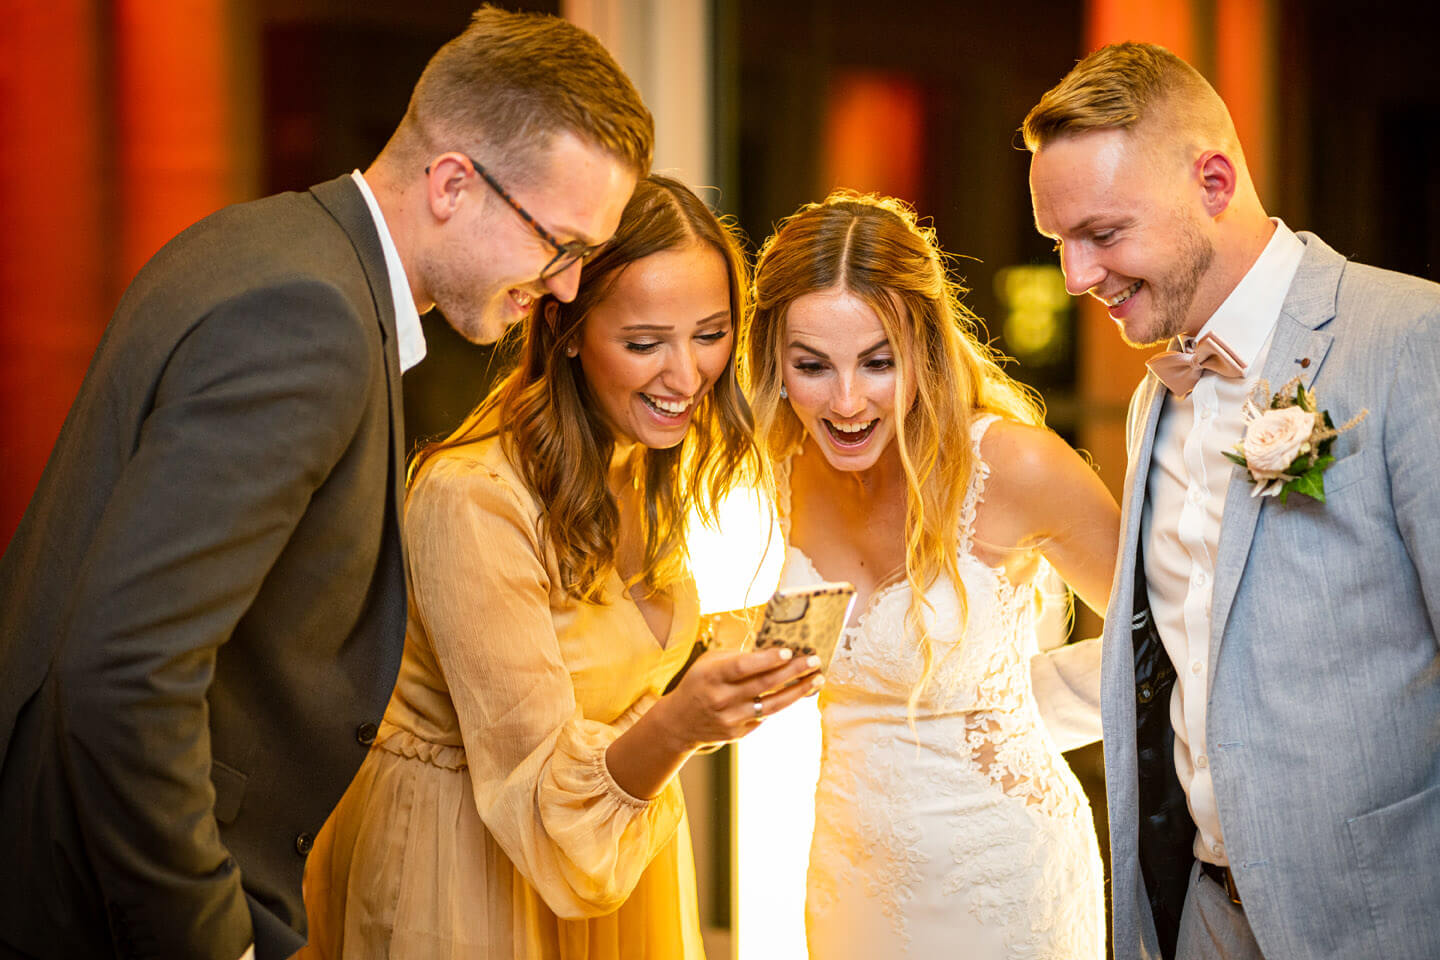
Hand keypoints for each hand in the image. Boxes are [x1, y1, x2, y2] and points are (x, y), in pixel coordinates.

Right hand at [658, 646, 822, 749]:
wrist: (680, 722)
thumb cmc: (700, 683)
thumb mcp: (710, 663)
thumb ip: (738, 658)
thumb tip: (774, 649)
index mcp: (711, 676)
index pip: (743, 667)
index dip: (767, 660)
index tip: (789, 652)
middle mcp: (721, 699)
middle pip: (764, 685)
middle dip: (793, 672)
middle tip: (814, 661)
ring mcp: (730, 719)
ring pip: (772, 705)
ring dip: (798, 692)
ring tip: (817, 679)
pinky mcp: (738, 733)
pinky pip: (766, 716)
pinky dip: (783, 703)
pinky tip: (799, 692)